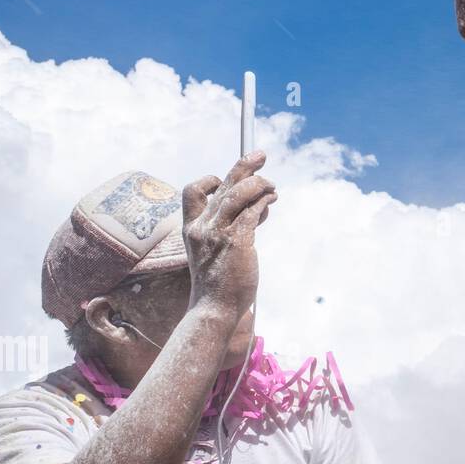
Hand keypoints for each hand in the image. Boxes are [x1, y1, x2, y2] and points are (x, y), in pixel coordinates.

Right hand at [181, 151, 276, 318]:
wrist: (213, 309)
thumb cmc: (218, 283)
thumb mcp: (217, 251)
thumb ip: (232, 227)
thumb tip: (258, 207)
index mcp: (192, 229)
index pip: (192, 192)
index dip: (210, 180)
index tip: (227, 179)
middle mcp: (202, 227)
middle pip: (221, 186)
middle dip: (242, 166)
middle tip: (260, 154)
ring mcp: (218, 233)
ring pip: (238, 193)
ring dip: (259, 184)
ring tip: (272, 186)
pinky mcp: (236, 241)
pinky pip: (252, 211)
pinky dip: (264, 201)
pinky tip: (272, 199)